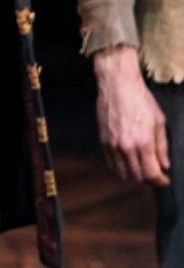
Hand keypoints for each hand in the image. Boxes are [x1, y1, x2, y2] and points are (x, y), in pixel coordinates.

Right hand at [94, 45, 169, 186]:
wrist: (118, 86)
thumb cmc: (140, 100)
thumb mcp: (159, 122)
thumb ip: (162, 146)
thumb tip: (164, 164)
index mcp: (144, 143)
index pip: (151, 174)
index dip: (160, 181)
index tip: (164, 180)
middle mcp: (126, 147)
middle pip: (137, 176)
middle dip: (148, 179)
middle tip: (155, 174)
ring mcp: (112, 145)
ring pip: (122, 173)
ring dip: (134, 175)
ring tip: (141, 169)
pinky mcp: (103, 141)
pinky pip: (110, 163)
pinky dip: (120, 167)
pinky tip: (127, 162)